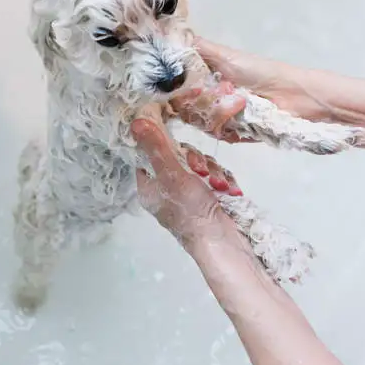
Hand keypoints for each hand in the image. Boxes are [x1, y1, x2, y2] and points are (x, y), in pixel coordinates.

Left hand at [131, 118, 242, 254]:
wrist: (224, 242)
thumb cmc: (191, 212)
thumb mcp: (172, 175)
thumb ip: (156, 147)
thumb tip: (136, 122)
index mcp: (149, 187)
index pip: (148, 155)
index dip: (161, 142)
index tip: (174, 137)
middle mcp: (166, 189)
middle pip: (177, 156)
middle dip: (195, 161)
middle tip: (200, 171)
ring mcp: (188, 194)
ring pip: (199, 165)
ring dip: (212, 172)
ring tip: (218, 185)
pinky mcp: (208, 196)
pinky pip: (214, 176)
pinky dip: (222, 181)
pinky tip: (228, 190)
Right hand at [174, 38, 331, 138]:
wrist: (293, 96)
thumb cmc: (260, 71)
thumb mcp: (225, 55)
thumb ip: (194, 48)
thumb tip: (164, 36)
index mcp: (200, 77)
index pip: (172, 86)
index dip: (171, 87)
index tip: (177, 84)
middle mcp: (204, 97)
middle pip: (180, 106)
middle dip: (199, 99)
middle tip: (221, 89)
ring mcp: (215, 116)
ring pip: (196, 120)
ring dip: (218, 111)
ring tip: (240, 101)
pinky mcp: (228, 133)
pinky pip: (213, 133)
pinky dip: (228, 123)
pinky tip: (243, 113)